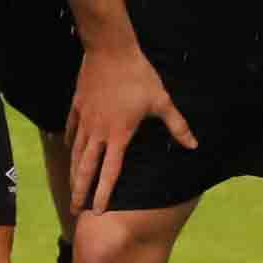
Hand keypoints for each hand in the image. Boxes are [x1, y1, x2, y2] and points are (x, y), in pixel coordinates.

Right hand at [66, 39, 195, 213]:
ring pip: (76, 153)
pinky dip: (69, 144)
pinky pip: (70, 131)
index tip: (97, 212)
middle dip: (80, 192)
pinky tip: (68, 151)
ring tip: (71, 188)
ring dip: (73, 173)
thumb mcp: (162, 102)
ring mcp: (85, 120)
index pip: (110, 172)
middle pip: (86, 169)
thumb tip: (194, 145)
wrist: (110, 50)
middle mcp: (98, 132)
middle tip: (76, 212)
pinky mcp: (77, 106)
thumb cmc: (139, 76)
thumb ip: (177, 126)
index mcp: (119, 135)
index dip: (103, 194)